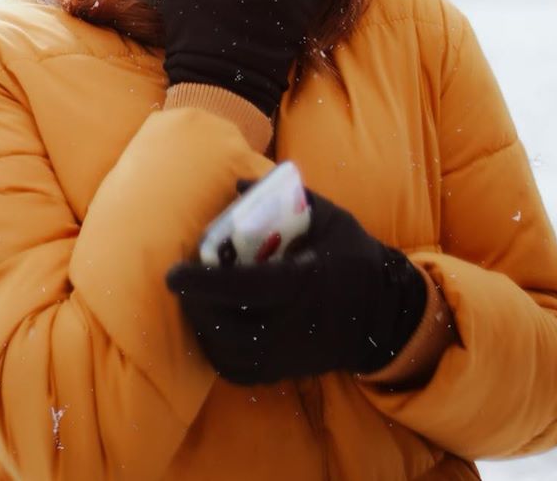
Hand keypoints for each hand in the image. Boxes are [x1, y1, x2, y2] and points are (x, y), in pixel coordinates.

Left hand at [166, 185, 426, 383]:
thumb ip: (288, 198)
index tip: (173, 273)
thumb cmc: (354, 258)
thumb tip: (238, 185)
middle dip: (197, 304)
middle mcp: (293, 325)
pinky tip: (212, 323)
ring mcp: (288, 354)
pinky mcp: (284, 371)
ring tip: (194, 298)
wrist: (383, 313)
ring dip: (203, 325)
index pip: (244, 288)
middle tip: (182, 280)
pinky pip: (238, 370)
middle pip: (228, 326)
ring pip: (229, 353)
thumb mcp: (329, 218)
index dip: (204, 282)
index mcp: (303, 282)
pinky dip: (216, 348)